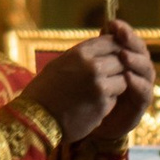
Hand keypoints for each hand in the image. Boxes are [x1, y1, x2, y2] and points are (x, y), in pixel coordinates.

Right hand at [27, 24, 154, 149]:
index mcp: (80, 53)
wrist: (36, 118)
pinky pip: (117, 97)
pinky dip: (111, 99)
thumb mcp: (61, 63)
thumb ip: (83, 55)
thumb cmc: (44, 90)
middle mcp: (92, 66)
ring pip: (124, 78)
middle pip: (121, 59)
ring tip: (104, 89)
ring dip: (118, 83)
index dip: (116, 47)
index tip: (115, 54)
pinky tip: (97, 102)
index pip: (111, 41)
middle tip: (112, 74)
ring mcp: (99, 86)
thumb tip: (102, 46)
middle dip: (119, 66)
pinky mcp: (103, 105)